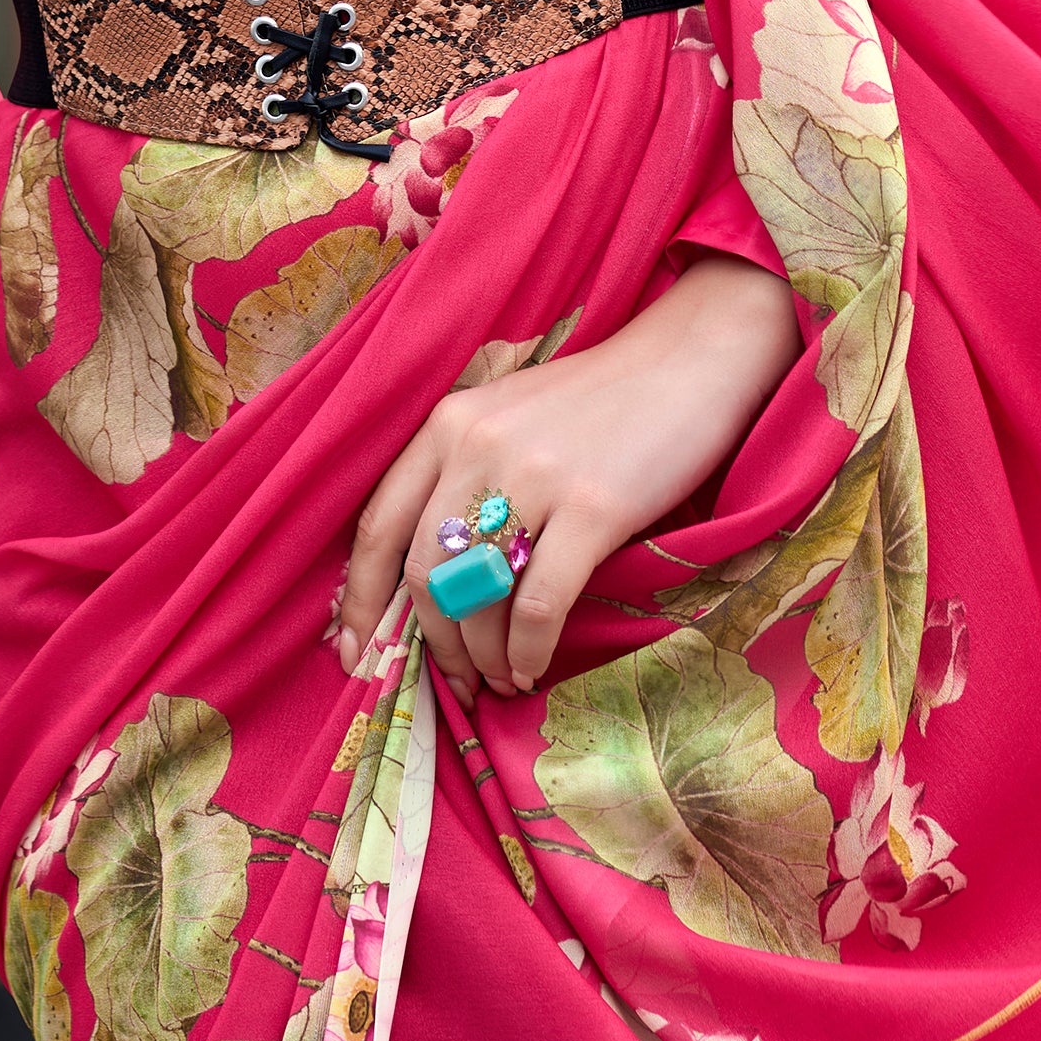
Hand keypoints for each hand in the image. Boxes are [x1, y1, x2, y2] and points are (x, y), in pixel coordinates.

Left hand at [339, 250, 797, 701]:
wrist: (688, 361)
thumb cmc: (600, 400)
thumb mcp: (511, 418)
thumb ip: (466, 478)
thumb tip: (432, 583)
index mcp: (449, 423)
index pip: (376, 523)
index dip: (358, 598)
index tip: (352, 652)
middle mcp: (477, 446)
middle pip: (421, 571)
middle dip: (431, 642)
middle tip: (455, 679)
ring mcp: (534, 476)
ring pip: (476, 596)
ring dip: (482, 655)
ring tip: (501, 678)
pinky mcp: (593, 508)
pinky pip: (539, 604)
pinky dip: (529, 649)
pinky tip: (534, 665)